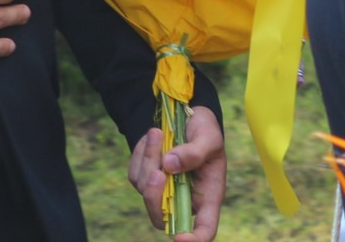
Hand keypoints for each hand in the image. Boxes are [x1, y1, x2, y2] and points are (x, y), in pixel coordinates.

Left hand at [130, 105, 224, 241]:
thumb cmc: (205, 130)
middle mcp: (184, 198)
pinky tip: (152, 137)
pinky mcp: (146, 176)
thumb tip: (169, 166)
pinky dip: (140, 154)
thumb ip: (194, 152)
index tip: (181, 239)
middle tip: (157, 170)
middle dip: (154, 197)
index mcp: (208, 196)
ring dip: (148, 160)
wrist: (186, 115)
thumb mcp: (209, 137)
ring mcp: (163, 189)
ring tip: (157, 132)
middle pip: (162, 217)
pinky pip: (135, 173)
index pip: (204, 229)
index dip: (194, 239)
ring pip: (145, 190)